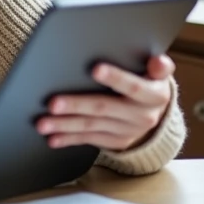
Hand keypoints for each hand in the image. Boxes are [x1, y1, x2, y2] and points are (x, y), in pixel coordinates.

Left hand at [36, 54, 174, 151]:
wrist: (158, 118)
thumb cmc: (150, 85)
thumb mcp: (159, 75)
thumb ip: (160, 67)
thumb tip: (158, 61)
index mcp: (154, 95)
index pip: (134, 86)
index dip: (116, 78)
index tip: (95, 69)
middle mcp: (142, 116)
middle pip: (105, 108)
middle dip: (77, 105)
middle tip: (53, 103)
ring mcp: (127, 131)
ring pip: (92, 126)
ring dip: (65, 125)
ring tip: (43, 123)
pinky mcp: (115, 142)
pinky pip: (89, 140)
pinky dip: (69, 139)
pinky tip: (53, 138)